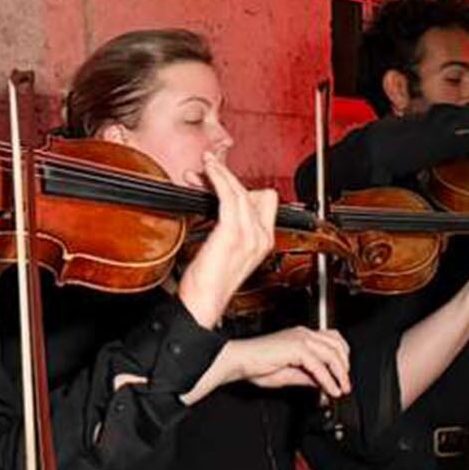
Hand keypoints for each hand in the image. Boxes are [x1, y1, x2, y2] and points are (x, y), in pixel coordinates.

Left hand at [177, 155, 278, 327]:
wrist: (203, 304)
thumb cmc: (208, 283)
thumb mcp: (224, 249)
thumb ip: (228, 225)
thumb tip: (218, 201)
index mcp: (263, 240)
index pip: (265, 199)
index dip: (243, 187)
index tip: (221, 182)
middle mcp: (261, 236)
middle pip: (253, 191)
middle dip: (228, 177)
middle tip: (207, 170)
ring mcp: (250, 235)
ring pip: (240, 190)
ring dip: (221, 173)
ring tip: (205, 165)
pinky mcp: (233, 233)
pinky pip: (229, 196)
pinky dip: (218, 179)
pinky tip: (207, 172)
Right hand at [223, 326, 351, 397]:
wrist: (238, 360)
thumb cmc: (255, 365)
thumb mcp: (288, 374)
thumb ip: (307, 376)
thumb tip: (323, 383)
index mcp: (301, 335)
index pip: (332, 339)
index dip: (342, 357)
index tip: (343, 374)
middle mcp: (303, 334)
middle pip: (337, 345)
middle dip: (344, 366)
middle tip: (345, 384)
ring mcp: (301, 339)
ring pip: (332, 354)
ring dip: (340, 374)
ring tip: (341, 388)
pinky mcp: (297, 348)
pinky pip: (319, 366)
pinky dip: (328, 380)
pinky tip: (330, 390)